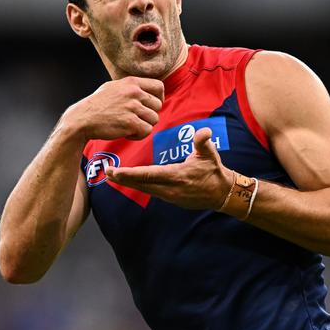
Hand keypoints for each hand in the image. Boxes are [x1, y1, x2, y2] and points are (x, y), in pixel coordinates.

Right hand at [64, 76, 163, 141]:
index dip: (159, 98)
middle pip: (158, 105)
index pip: (159, 86)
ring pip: (154, 119)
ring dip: (144, 126)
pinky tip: (127, 133)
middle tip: (136, 119)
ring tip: (129, 126)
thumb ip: (131, 87)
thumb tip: (147, 91)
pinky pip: (147, 131)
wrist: (82, 119)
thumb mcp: (114, 87)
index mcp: (131, 82)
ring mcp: (132, 107)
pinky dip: (138, 135)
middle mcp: (134, 93)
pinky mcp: (130, 123)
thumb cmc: (97, 105)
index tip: (151, 106)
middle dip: (149, 115)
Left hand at [106, 127, 231, 209]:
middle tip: (107, 172)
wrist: (222, 193)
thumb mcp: (210, 155)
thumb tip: (204, 132)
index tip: (115, 171)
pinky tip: (128, 180)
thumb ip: (203, 142)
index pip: (148, 175)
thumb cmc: (214, 171)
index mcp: (177, 176)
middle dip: (123, 179)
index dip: (130, 174)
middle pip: (141, 184)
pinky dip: (137, 185)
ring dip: (128, 182)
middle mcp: (170, 189)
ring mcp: (169, 196)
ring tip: (112, 176)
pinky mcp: (169, 198)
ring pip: (144, 189)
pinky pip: (150, 191)